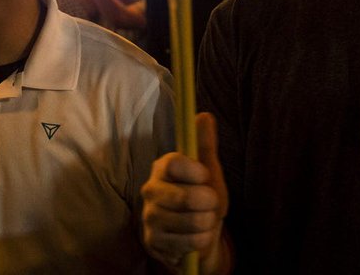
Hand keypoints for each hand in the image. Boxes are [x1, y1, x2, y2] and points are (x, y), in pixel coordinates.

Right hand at [141, 113, 228, 272]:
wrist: (198, 237)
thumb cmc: (202, 201)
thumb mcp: (209, 173)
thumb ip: (205, 145)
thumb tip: (204, 115)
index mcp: (163, 168)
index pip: (174, 162)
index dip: (195, 172)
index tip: (205, 177)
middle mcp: (150, 190)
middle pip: (185, 196)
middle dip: (209, 204)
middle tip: (210, 205)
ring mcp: (149, 217)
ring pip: (191, 222)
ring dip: (207, 224)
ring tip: (204, 222)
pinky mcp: (152, 241)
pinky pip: (189, 243)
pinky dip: (200, 242)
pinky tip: (195, 238)